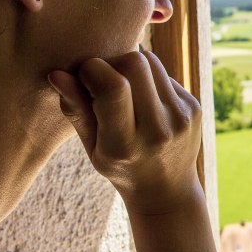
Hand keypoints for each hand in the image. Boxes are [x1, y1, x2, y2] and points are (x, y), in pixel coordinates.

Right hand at [47, 50, 202, 214]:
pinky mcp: (195, 107)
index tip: (84, 78)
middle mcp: (159, 131)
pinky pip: (165, 74)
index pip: (114, 88)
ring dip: (130, 67)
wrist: (168, 190)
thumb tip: (57, 74)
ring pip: (151, 61)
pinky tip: (144, 102)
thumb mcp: (92, 147)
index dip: (93, 70)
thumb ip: (75, 110)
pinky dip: (148, 79)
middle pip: (134, 63)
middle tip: (103, 82)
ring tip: (124, 91)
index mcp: (126, 146)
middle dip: (112, 63)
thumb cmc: (120, 167)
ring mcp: (182, 118)